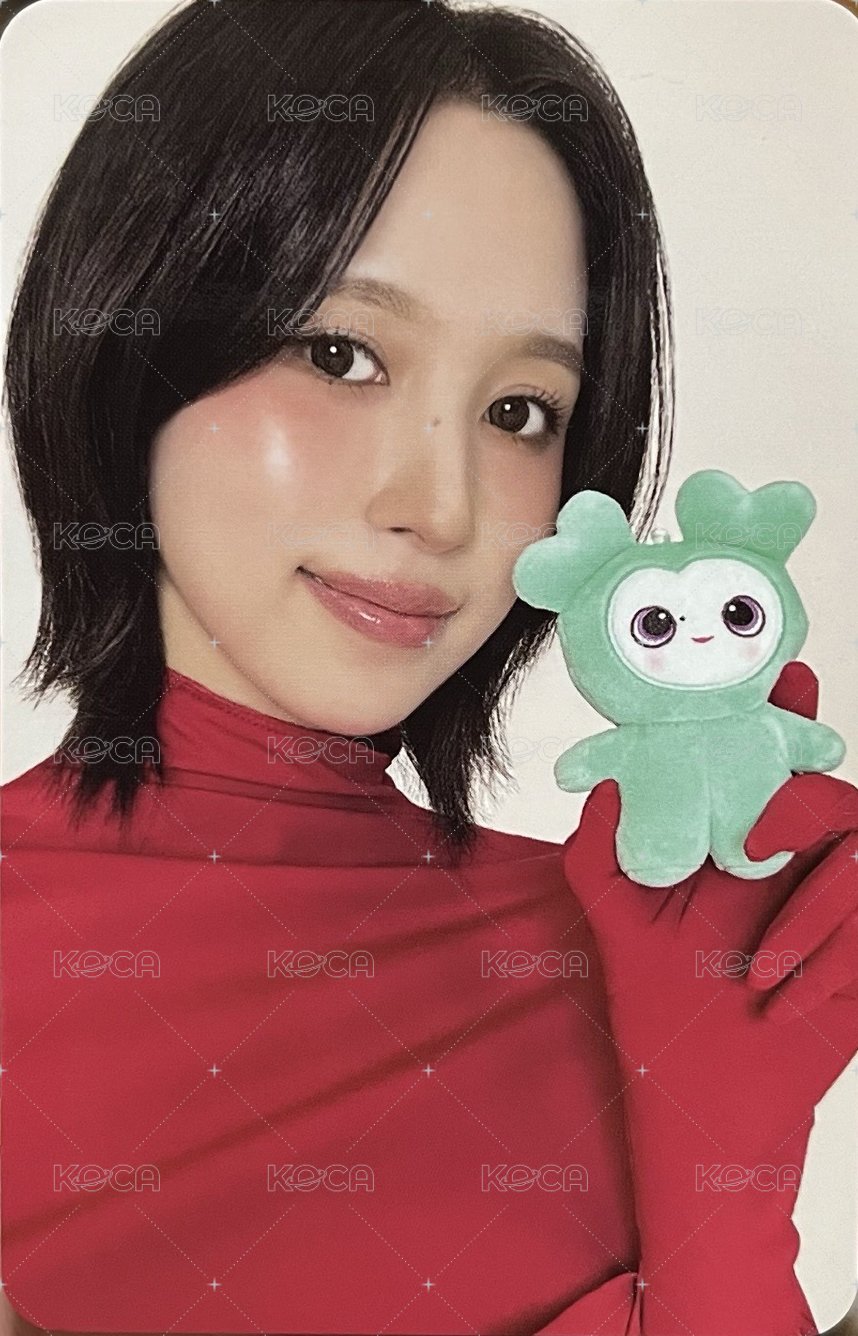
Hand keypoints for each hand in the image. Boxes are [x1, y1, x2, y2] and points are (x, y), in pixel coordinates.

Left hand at [561, 660, 857, 1334]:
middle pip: (835, 796)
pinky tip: (784, 1005)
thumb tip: (600, 784)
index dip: (783, 715)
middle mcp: (796, 867)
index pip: (771, 762)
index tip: (783, 678)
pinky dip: (833, 963)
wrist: (706, 1102)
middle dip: (809, 797)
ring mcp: (839, 911)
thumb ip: (598, 854)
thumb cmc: (662, 1011)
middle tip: (769, 826)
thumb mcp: (619, 927)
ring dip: (814, 917)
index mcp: (741, 844)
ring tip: (758, 975)